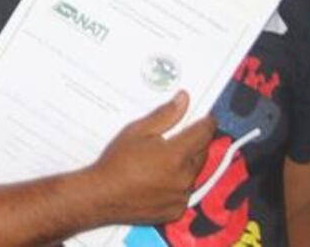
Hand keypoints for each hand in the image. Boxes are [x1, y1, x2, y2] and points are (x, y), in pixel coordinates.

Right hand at [89, 92, 215, 224]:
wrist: (103, 196)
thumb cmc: (117, 161)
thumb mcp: (138, 131)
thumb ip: (165, 115)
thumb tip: (184, 100)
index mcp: (176, 154)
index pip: (203, 133)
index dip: (207, 123)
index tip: (206, 117)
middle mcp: (184, 177)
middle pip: (202, 153)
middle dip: (196, 142)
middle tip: (180, 136)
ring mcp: (182, 196)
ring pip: (193, 173)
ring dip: (186, 164)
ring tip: (164, 159)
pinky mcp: (176, 210)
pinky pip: (184, 192)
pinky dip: (178, 184)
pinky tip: (160, 179)